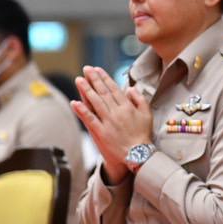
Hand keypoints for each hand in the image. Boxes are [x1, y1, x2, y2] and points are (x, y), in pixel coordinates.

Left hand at [72, 67, 153, 182]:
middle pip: (103, 92)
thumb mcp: (147, 114)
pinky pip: (90, 119)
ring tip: (79, 79)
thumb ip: (140, 99)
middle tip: (86, 69)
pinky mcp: (101, 132)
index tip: (97, 69)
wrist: (139, 154)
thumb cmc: (143, 135)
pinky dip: (82, 110)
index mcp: (127, 107)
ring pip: (95, 102)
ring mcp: (108, 122)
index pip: (113, 88)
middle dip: (94, 79)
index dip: (104, 78)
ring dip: (86, 90)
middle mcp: (116, 112)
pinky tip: (75, 102)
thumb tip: (130, 88)